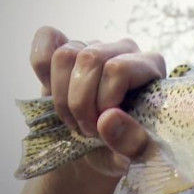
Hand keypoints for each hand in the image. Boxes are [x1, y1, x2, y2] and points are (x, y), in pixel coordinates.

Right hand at [29, 26, 164, 179]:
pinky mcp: (69, 47)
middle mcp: (126, 50)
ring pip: (64, 54)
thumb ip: (131, 142)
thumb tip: (108, 118)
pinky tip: (51, 91)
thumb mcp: (136, 155)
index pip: (117, 69)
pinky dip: (41, 66)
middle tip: (87, 128)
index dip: (103, 100)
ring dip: (61, 96)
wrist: (98, 151)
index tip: (102, 127)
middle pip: (89, 59)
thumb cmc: (124, 148)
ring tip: (74, 119)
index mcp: (151, 66)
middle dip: (79, 101)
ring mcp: (96, 46)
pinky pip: (47, 38)